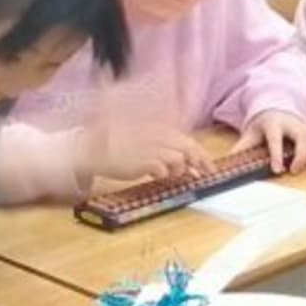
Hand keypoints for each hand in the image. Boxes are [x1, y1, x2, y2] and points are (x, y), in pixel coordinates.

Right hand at [79, 121, 214, 187]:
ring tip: (171, 174)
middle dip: (201, 162)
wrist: (94, 151)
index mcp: (158, 129)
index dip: (202, 154)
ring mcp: (149, 148)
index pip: (188, 141)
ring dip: (179, 170)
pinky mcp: (140, 161)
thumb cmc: (121, 149)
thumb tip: (188, 166)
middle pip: (188, 148)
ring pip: (178, 158)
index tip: (210, 167)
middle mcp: (156, 136)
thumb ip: (166, 152)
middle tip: (206, 175)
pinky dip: (164, 174)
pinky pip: (161, 169)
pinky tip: (156, 176)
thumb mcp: (146, 145)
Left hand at [232, 111, 305, 173]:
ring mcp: (304, 125)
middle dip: (301, 157)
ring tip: (302, 167)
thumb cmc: (263, 124)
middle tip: (294, 170)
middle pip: (302, 139)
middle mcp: (291, 123)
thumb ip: (242, 146)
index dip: (277, 156)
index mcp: (273, 124)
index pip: (276, 140)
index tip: (278, 170)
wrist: (276, 107)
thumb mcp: (250, 132)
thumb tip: (229, 161)